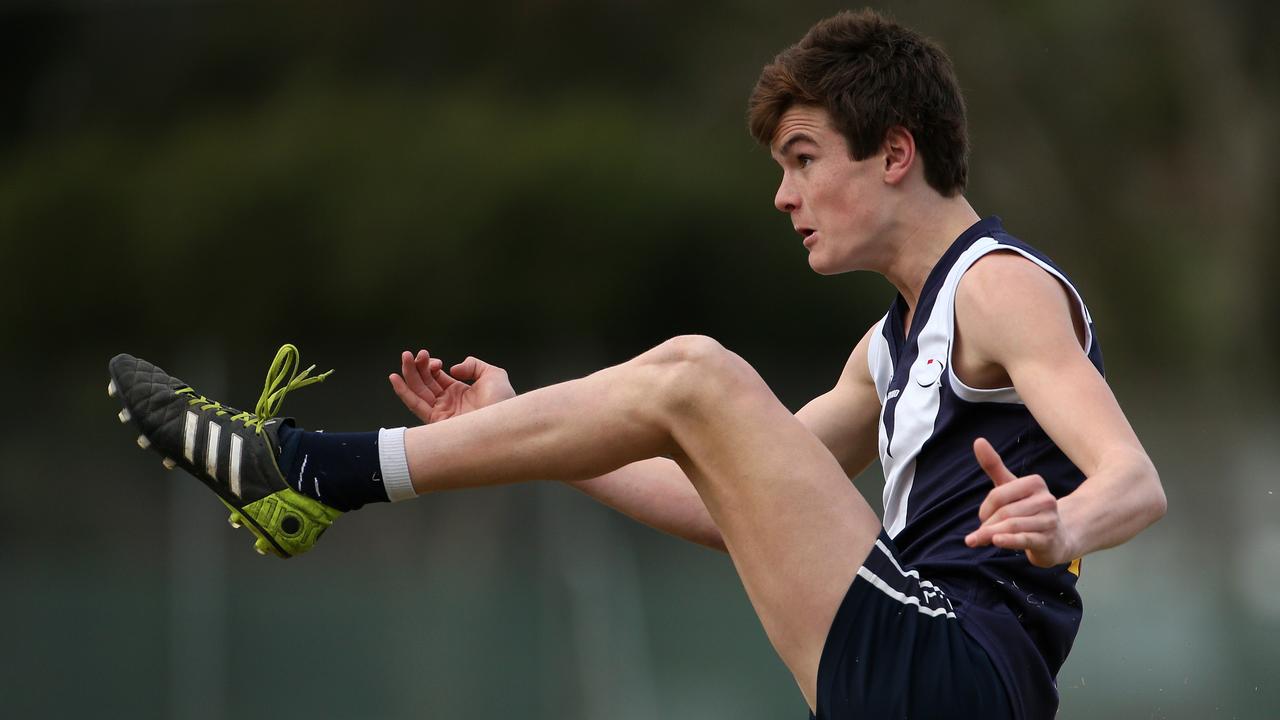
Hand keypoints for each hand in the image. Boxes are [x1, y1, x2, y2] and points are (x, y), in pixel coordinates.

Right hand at [388, 349, 515, 423]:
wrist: (504, 423)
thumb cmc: (504, 402)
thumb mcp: (493, 375)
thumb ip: (473, 365)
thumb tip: (453, 368)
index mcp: (459, 392)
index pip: (436, 377)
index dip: (431, 366)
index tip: (435, 361)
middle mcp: (448, 403)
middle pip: (424, 382)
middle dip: (417, 366)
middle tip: (410, 353)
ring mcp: (441, 412)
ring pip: (418, 391)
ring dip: (409, 374)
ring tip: (404, 357)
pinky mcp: (436, 422)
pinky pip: (416, 406)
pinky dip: (404, 392)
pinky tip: (395, 378)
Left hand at [964, 437, 1075, 567]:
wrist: (1056, 538)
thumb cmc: (1027, 509)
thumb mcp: (1010, 487)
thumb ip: (994, 465)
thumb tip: (978, 440)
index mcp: (1035, 483)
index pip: (999, 494)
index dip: (985, 508)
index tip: (983, 518)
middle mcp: (1046, 500)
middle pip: (1004, 512)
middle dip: (987, 524)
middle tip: (978, 534)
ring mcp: (1049, 520)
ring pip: (1012, 526)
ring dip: (991, 535)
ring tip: (978, 540)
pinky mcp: (1049, 540)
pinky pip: (1024, 539)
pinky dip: (1008, 540)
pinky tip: (995, 541)